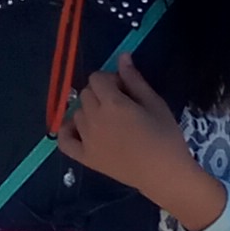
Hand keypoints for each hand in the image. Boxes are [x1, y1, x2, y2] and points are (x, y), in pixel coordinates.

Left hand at [63, 60, 207, 216]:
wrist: (164, 174)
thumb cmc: (165, 137)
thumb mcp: (155, 103)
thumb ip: (134, 80)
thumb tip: (122, 56)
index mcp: (112, 103)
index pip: (97, 78)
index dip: (111, 80)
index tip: (125, 90)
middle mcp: (94, 118)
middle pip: (86, 94)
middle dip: (100, 94)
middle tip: (121, 106)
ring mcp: (86, 139)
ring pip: (77, 113)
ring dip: (89, 112)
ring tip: (109, 123)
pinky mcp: (85, 157)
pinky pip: (64, 140)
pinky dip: (67, 132)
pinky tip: (79, 130)